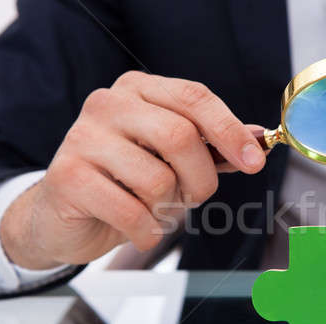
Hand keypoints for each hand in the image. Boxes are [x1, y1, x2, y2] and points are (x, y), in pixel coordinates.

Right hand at [0, 71, 265, 268]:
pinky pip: (132, 212)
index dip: (231, 131)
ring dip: (169, 208)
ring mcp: (83, 138)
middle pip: (180, 136)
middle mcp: (109, 104)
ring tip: (153, 208)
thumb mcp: (172, 158)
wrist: (66, 217)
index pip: (194, 98)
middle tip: (192, 197)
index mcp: (139, 90)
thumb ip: (212, 145)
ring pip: (158, 179)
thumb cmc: (127, 182)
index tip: (255, 163)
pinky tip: (138, 228)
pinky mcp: (68, 177)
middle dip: (200, 179)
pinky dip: (147, 230)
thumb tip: (259, 137)